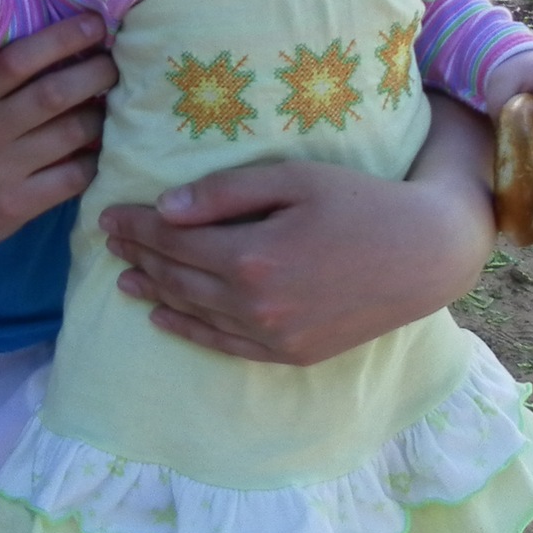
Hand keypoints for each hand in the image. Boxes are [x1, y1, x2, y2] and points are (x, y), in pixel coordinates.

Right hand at [0, 13, 114, 257]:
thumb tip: (50, 21)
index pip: (20, 58)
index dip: (63, 38)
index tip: (95, 24)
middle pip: (54, 94)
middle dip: (95, 74)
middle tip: (114, 65)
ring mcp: (2, 169)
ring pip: (71, 134)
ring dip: (100, 116)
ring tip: (110, 105)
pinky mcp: (17, 204)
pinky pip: (72, 177)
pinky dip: (94, 160)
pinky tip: (99, 148)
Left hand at [98, 102, 494, 363]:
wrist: (424, 255)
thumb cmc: (360, 202)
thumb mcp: (294, 178)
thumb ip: (226, 193)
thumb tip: (166, 209)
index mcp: (251, 258)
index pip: (173, 241)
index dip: (137, 227)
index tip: (108, 215)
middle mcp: (254, 306)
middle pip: (177, 278)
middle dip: (139, 256)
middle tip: (109, 240)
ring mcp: (273, 337)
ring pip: (195, 313)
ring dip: (155, 292)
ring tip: (124, 276)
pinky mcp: (290, 354)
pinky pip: (224, 345)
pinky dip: (188, 330)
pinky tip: (162, 317)